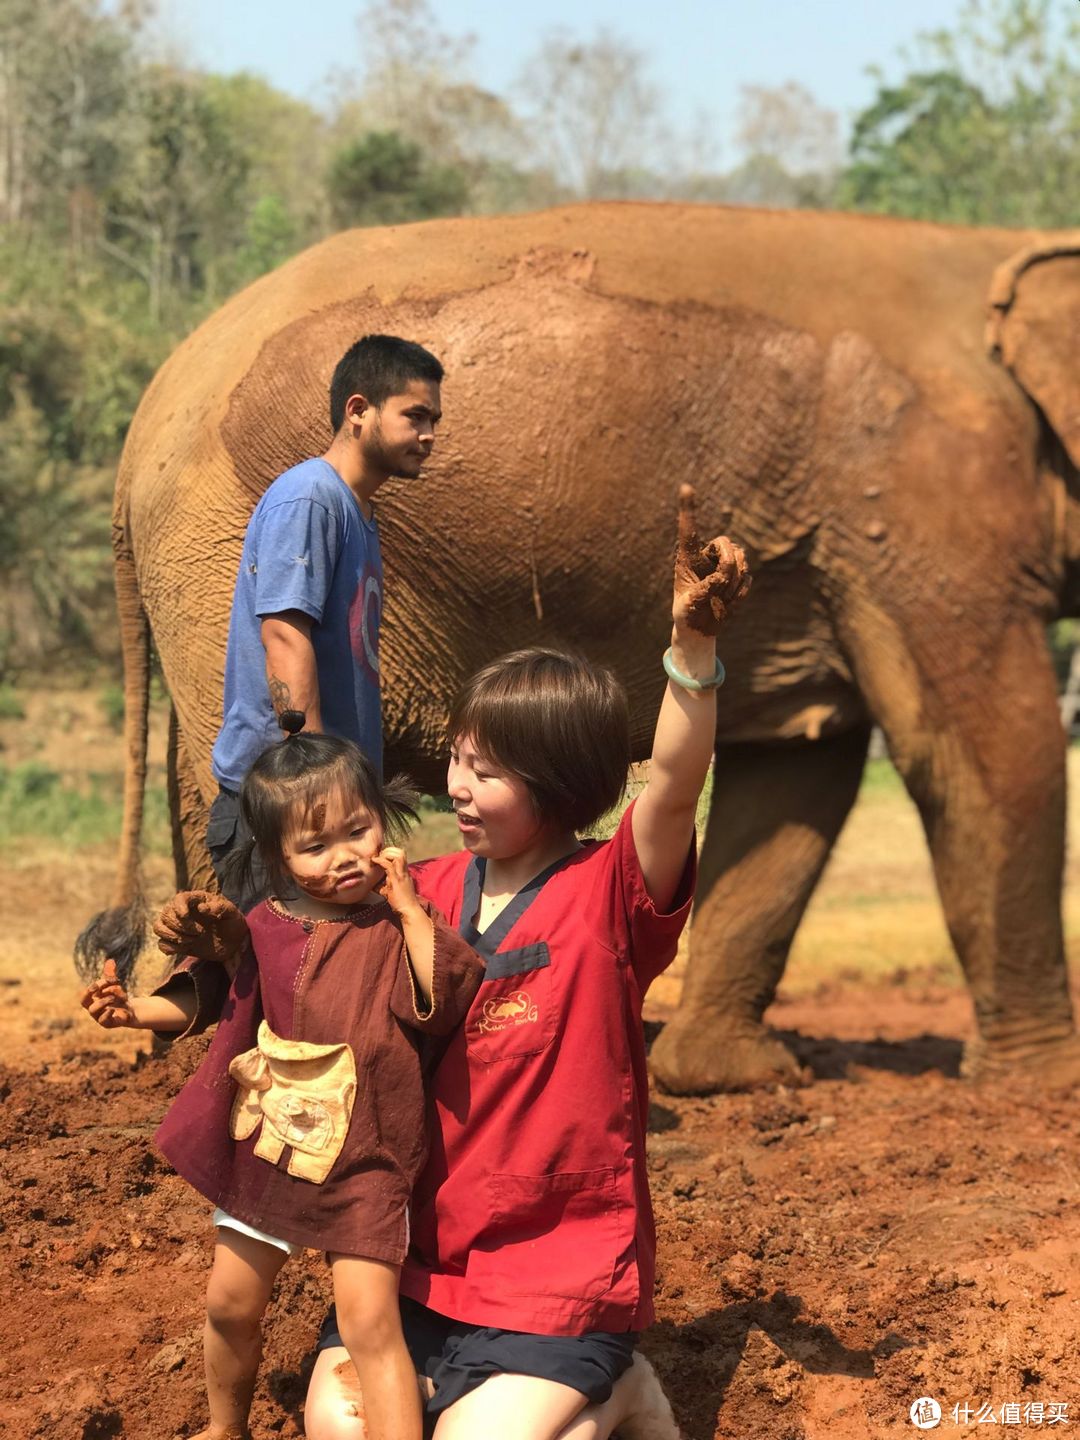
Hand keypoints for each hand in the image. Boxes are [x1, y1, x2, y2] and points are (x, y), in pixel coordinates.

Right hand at [80, 959, 136, 1028]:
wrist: (130, 1010)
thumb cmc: (118, 997)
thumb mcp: (114, 985)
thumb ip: (111, 974)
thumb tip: (110, 960)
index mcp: (92, 998)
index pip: (89, 991)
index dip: (98, 984)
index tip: (111, 979)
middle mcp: (93, 1008)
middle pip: (83, 1002)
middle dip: (88, 993)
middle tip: (96, 987)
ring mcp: (99, 1016)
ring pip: (93, 1010)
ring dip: (102, 1001)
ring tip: (112, 997)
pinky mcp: (107, 1023)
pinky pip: (102, 1021)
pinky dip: (106, 1013)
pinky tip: (113, 1009)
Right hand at [153, 890, 249, 963]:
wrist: (233, 943)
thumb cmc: (233, 923)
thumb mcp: (233, 914)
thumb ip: (220, 908)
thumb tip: (202, 908)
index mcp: (196, 900)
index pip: (179, 898)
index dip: (178, 906)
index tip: (185, 916)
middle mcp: (182, 912)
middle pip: (165, 914)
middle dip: (180, 926)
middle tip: (200, 933)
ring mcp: (178, 927)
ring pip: (158, 927)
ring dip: (172, 936)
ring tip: (192, 940)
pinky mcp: (176, 942)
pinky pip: (161, 944)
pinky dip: (170, 947)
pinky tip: (185, 948)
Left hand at [371, 847, 422, 918]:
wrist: (409, 910)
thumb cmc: (401, 902)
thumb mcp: (393, 890)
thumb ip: (387, 884)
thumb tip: (375, 884)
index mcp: (404, 872)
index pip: (401, 855)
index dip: (391, 851)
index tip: (381, 855)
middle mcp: (404, 871)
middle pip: (401, 852)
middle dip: (389, 850)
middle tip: (379, 856)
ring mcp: (402, 875)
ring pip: (398, 856)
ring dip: (386, 853)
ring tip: (378, 858)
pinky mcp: (397, 880)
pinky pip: (390, 866)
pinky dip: (381, 861)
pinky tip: (375, 861)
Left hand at [673, 484, 750, 635]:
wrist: (699, 629)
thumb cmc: (687, 614)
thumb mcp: (690, 603)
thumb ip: (705, 588)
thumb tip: (725, 574)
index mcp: (688, 558)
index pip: (689, 531)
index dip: (689, 509)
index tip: (686, 487)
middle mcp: (707, 557)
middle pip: (726, 544)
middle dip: (729, 564)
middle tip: (719, 587)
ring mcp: (725, 566)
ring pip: (741, 561)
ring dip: (733, 584)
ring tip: (719, 599)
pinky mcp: (739, 578)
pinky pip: (748, 579)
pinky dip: (740, 594)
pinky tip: (728, 603)